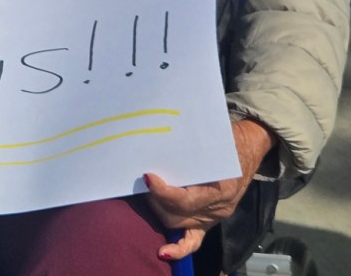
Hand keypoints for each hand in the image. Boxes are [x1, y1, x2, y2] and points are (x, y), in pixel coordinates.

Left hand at [144, 118, 276, 261]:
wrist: (248, 148)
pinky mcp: (208, 223)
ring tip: (149, 194)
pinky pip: (193, 242)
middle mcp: (217, 209)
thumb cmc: (228, 140)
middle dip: (156, 201)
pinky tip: (164, 252)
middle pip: (177, 215)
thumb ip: (191, 149)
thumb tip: (162, 148)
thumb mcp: (214, 141)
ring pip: (178, 225)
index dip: (162, 192)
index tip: (148, 177)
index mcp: (221, 190)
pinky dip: (178, 249)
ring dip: (159, 211)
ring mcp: (212, 219)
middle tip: (145, 182)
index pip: (185, 200)